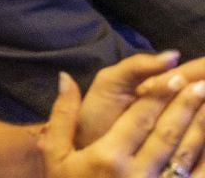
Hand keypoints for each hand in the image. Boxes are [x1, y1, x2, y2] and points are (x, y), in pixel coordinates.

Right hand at [41, 68, 204, 176]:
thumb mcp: (54, 156)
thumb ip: (62, 116)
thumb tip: (65, 78)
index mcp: (108, 157)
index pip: (140, 118)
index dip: (159, 96)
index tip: (176, 75)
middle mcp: (136, 174)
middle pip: (168, 133)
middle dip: (186, 106)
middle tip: (201, 84)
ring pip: (185, 154)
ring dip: (200, 128)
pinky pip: (194, 176)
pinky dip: (204, 159)